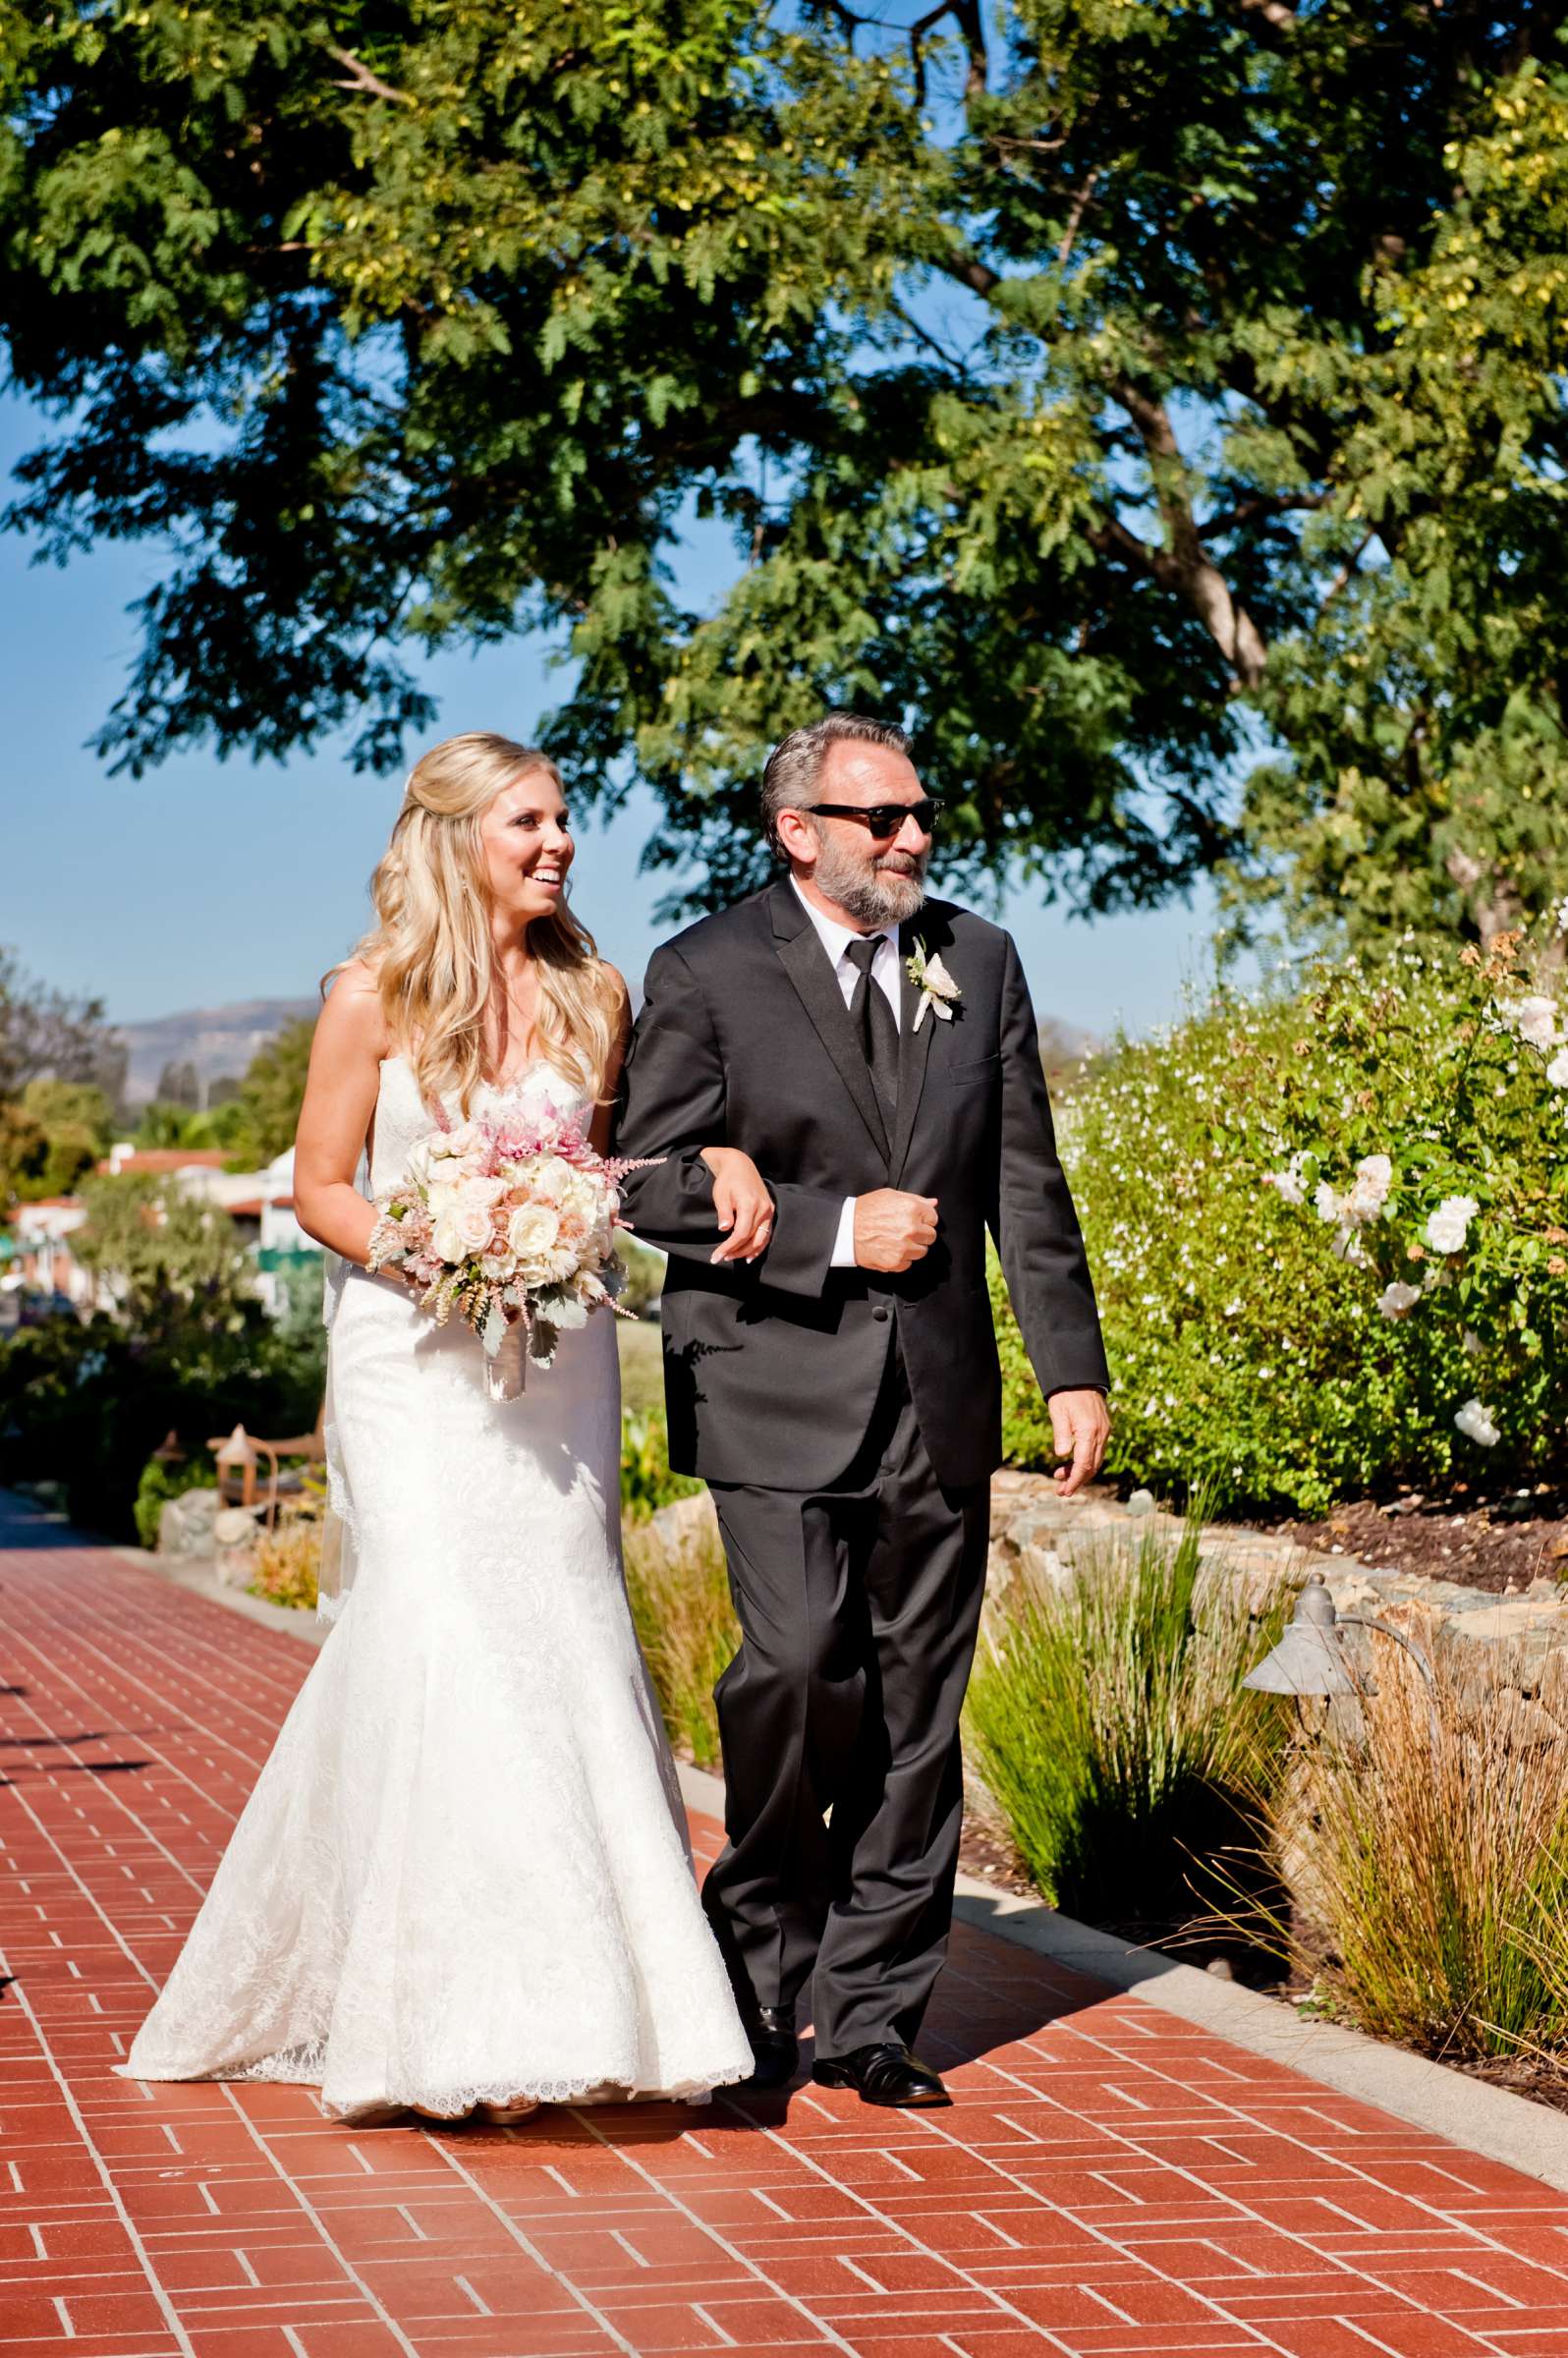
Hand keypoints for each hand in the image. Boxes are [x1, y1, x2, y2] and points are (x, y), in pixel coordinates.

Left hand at [701, 1146, 775, 1262]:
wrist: (740, 1166)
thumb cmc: (728, 1180)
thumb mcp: (721, 1195)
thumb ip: (724, 1213)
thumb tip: (724, 1229)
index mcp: (750, 1204)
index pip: (741, 1234)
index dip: (729, 1247)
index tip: (717, 1256)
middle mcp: (763, 1209)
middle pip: (750, 1239)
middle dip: (736, 1251)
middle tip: (721, 1258)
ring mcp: (769, 1211)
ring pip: (761, 1239)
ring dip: (747, 1251)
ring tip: (733, 1257)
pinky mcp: (770, 1212)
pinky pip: (766, 1234)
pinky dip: (759, 1246)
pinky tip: (750, 1255)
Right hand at [853, 1189, 938, 1272]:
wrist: (844, 1228)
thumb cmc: (865, 1210)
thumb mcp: (890, 1196)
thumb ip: (915, 1199)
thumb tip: (934, 1203)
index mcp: (912, 1209)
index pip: (933, 1218)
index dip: (923, 1219)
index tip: (913, 1220)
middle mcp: (911, 1228)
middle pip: (930, 1236)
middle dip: (920, 1234)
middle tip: (904, 1231)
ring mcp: (904, 1247)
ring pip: (921, 1252)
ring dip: (912, 1248)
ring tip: (895, 1241)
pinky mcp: (896, 1262)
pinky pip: (908, 1263)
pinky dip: (900, 1259)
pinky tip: (889, 1250)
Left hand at [1048, 1387, 1110, 1498]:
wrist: (1080, 1377)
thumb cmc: (1066, 1394)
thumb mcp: (1058, 1413)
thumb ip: (1061, 1435)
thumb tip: (1062, 1455)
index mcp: (1089, 1431)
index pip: (1084, 1464)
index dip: (1075, 1480)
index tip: (1065, 1491)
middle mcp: (1101, 1434)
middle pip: (1092, 1466)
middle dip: (1077, 1480)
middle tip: (1061, 1490)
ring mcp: (1105, 1431)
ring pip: (1096, 1460)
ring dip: (1080, 1471)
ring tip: (1061, 1476)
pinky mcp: (1104, 1429)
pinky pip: (1097, 1451)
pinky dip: (1086, 1460)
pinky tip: (1072, 1462)